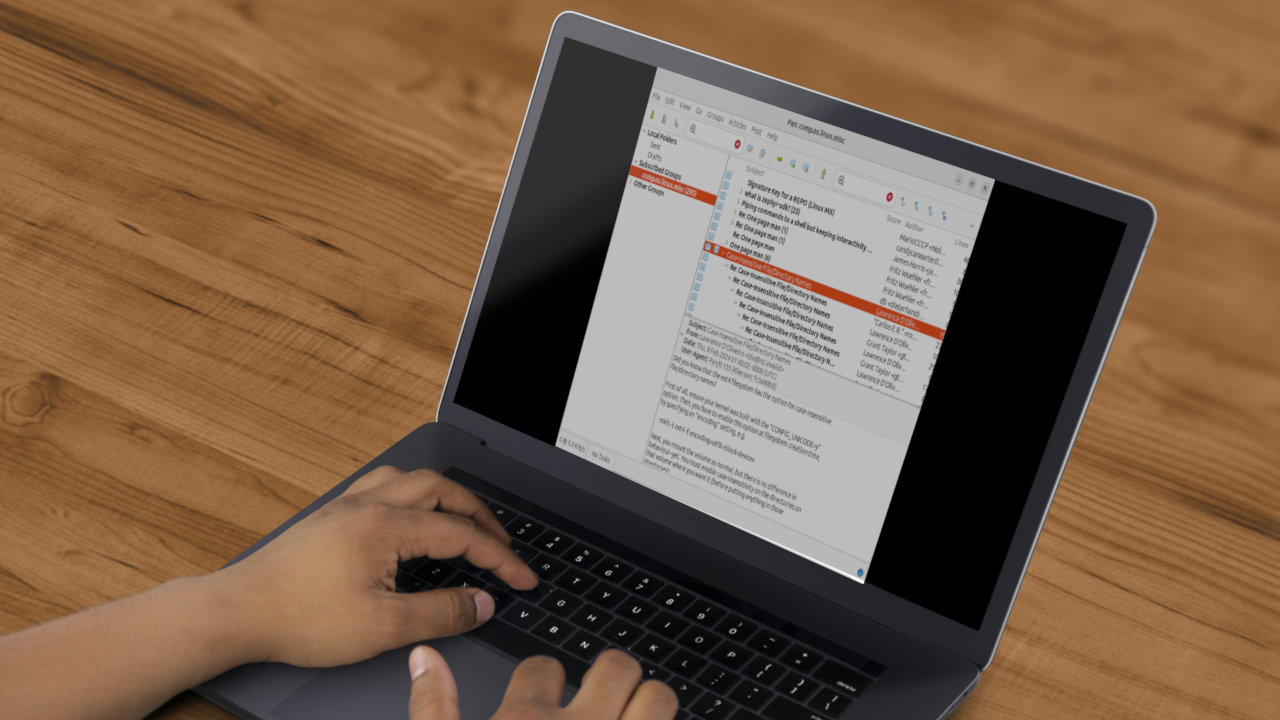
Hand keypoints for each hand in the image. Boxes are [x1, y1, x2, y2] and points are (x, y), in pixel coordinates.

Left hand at [213, 466, 537, 666]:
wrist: (238, 612)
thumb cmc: (299, 619)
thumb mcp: (383, 627)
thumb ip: (441, 613)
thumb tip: (481, 603)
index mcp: (387, 526)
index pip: (462, 534)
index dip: (500, 559)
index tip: (522, 579)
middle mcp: (369, 505)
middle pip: (443, 490)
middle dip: (480, 516)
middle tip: (501, 546)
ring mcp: (347, 506)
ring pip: (411, 480)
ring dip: (446, 497)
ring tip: (463, 524)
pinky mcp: (331, 517)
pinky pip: (384, 486)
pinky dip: (413, 496)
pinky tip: (411, 519)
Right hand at [407, 646, 677, 719]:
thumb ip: (432, 707)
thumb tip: (425, 659)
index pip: (544, 668)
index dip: (542, 680)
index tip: (542, 697)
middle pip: (615, 668)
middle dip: (611, 676)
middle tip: (602, 694)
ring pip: (658, 699)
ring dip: (649, 704)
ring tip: (636, 713)